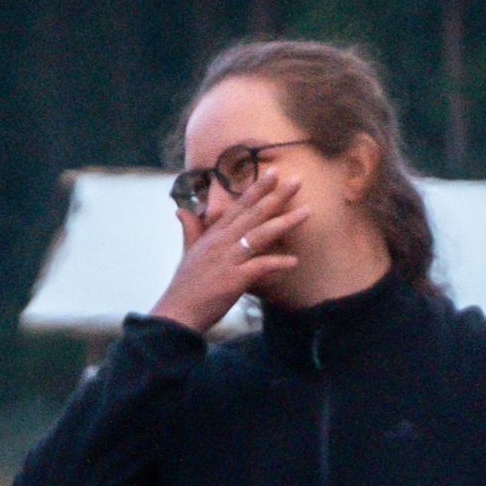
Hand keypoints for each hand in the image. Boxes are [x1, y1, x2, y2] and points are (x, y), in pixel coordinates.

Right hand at [151, 165, 305, 337]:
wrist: (178, 313)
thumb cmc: (185, 287)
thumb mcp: (187, 253)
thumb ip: (190, 229)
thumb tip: (180, 210)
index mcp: (213, 234)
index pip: (239, 206)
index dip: (257, 188)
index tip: (273, 172)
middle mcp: (222, 242)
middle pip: (253, 213)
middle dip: (276, 196)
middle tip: (297, 180)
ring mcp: (228, 259)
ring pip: (260, 234)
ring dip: (285, 223)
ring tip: (307, 212)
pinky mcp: (234, 279)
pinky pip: (260, 266)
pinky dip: (277, 263)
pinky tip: (294, 261)